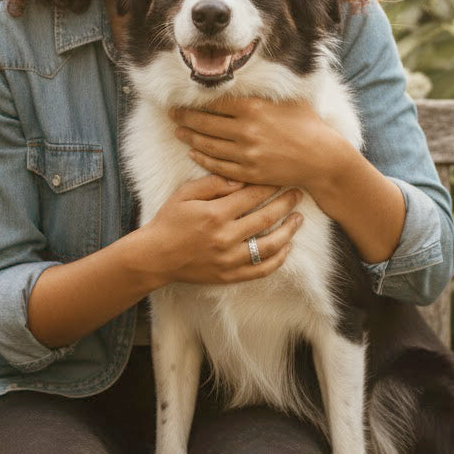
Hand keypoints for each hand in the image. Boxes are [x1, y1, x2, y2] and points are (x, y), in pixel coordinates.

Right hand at [141, 174, 302, 285]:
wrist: (155, 256)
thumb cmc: (169, 220)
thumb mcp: (185, 193)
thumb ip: (213, 183)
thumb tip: (241, 179)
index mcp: (215, 214)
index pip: (252, 195)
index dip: (270, 185)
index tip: (282, 177)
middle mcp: (225, 237)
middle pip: (266, 217)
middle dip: (286, 203)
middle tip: (298, 193)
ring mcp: (229, 259)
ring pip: (270, 246)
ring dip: (288, 231)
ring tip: (298, 219)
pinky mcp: (230, 276)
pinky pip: (261, 269)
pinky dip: (278, 259)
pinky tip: (287, 247)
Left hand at [172, 97, 344, 192]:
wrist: (321, 158)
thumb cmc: (307, 125)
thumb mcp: (287, 101)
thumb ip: (263, 92)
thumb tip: (244, 80)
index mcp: (254, 108)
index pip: (215, 104)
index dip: (195, 102)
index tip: (182, 100)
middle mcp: (246, 130)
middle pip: (206, 123)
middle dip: (185, 118)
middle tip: (171, 114)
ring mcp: (246, 153)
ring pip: (208, 144)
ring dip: (190, 137)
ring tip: (178, 131)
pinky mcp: (249, 172)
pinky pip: (218, 166)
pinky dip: (202, 158)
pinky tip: (193, 152)